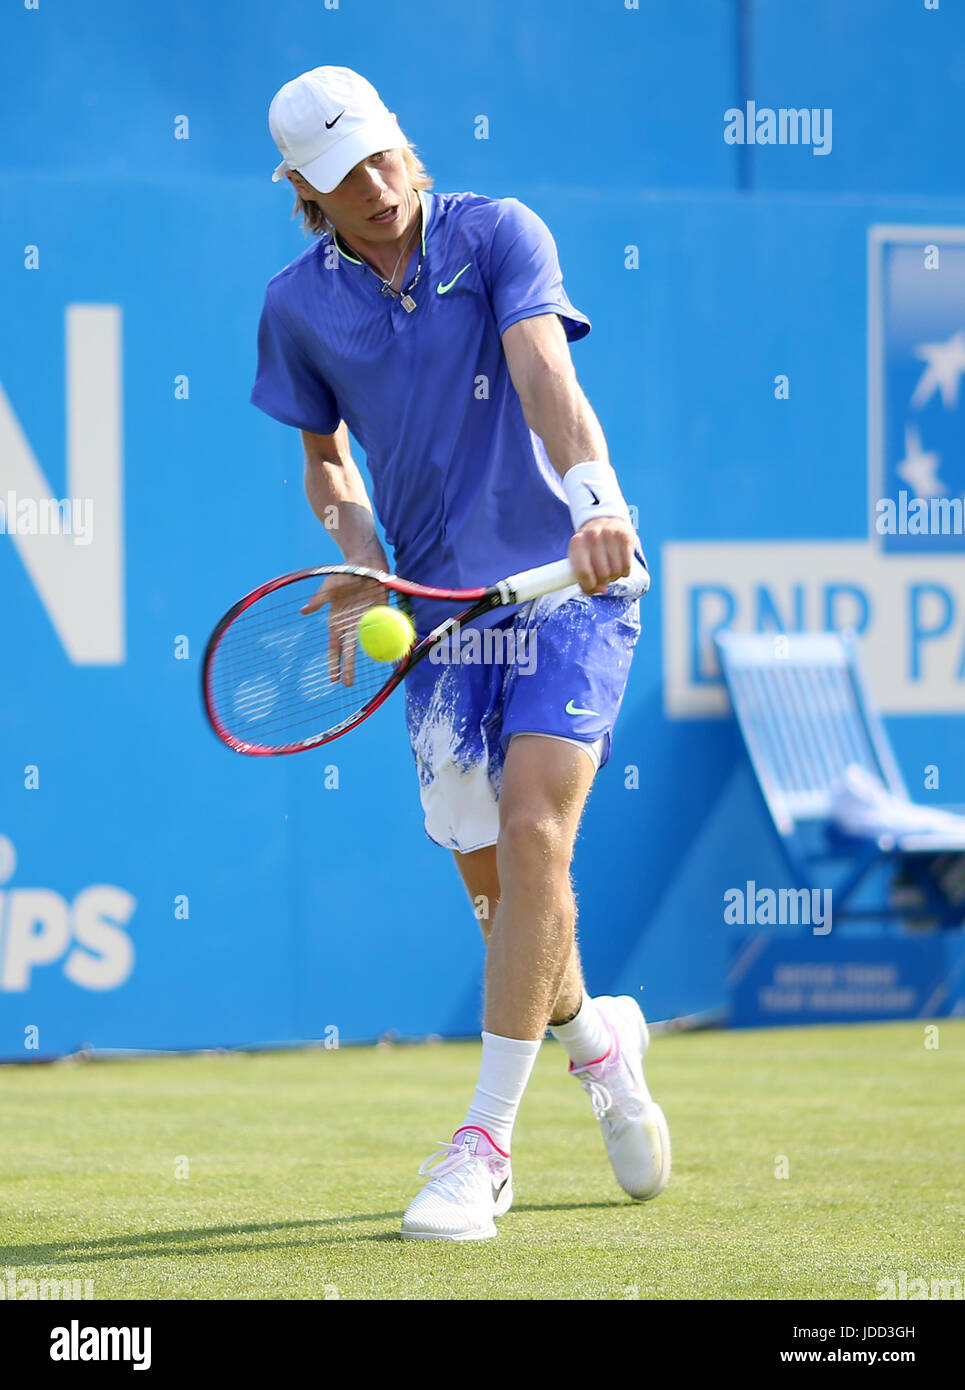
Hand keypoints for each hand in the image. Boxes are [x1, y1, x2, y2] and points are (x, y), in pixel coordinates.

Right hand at [301, 554, 389, 686]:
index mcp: (337, 622)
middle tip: (348, 685)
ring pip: (367, 644)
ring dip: (369, 658)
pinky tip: (394, 653)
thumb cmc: (343, 574)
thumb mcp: (329, 587)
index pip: (334, 647)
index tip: (332, 679)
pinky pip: (385, 630)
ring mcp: (367, 620)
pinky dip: (389, 641)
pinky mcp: (382, 613)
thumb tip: (303, 611)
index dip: (333, 663)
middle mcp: (352, 625)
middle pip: (350, 651)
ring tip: (374, 670)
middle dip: (349, 668)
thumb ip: (318, 600)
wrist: (364, 562)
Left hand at [568, 516, 634, 594]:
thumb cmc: (589, 548)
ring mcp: (610, 534)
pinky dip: (624, 571)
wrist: (604, 520)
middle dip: (603, 581)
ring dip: (614, 576)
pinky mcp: (625, 536)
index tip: (592, 586)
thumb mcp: (579, 559)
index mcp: (576, 543)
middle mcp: (592, 536)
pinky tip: (620, 564)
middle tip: (603, 575)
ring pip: (616, 571)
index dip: (589, 585)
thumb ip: (585, 580)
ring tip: (610, 568)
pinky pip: (627, 566)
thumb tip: (602, 590)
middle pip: (602, 575)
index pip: (583, 572)